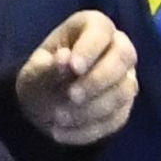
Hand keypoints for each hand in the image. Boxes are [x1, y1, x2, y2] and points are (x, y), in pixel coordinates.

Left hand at [16, 9, 139, 144]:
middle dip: (98, 79)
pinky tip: (61, 132)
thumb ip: (49, 68)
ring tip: (58, 119)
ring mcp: (126, 78)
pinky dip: (88, 128)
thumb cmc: (41, 77)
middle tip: (71, 96)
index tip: (73, 66)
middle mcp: (117, 49)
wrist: (45, 105)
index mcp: (92, 28)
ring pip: (124, 91)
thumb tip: (66, 59)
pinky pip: (116, 118)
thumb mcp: (35, 73)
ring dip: (91, 108)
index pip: (101, 29)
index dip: (90, 47)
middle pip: (125, 56)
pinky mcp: (125, 106)